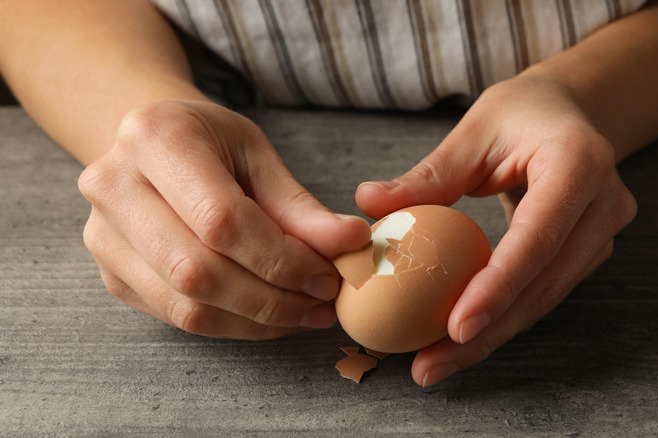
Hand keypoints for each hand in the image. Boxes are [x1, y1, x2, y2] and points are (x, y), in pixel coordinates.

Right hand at [79, 100, 370, 338]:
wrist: (154, 147)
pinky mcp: (112, 275)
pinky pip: (178, 317)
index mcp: (154, 138)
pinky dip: (234, 325)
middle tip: (323, 302)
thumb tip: (350, 244)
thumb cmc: (212, 143)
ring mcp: (104, 236)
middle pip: (198, 270)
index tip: (328, 275)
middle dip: (272, 298)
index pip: (221, 219)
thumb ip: (300, 206)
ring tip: (306, 313)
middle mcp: (113, 187)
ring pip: (186, 305)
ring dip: (257, 320)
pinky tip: (272, 316)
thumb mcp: (259, 154)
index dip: (281, 258)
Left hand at [356, 76, 636, 385]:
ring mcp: (603, 232)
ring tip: (436, 362)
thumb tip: (368, 202)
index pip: (538, 236)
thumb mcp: (474, 130)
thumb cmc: (521, 113)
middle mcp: (604, 204)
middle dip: (488, 332)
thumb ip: (428, 174)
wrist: (571, 113)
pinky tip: (461, 339)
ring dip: (492, 335)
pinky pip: (543, 291)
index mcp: (579, 162)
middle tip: (431, 365)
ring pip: (545, 298)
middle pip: (544, 283)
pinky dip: (502, 317)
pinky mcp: (589, 251)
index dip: (498, 287)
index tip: (456, 328)